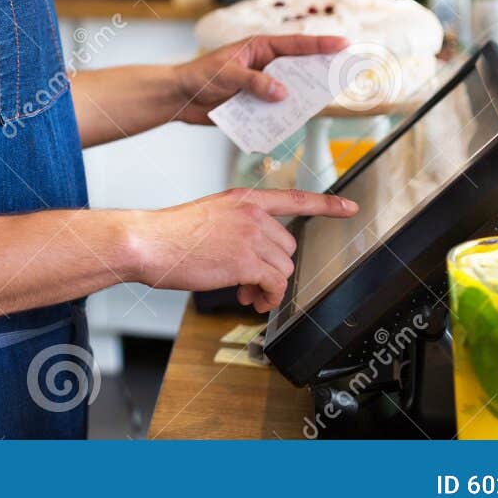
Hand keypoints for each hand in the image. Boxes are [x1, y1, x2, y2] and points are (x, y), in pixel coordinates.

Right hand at [131, 188, 359, 312]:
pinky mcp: (246, 260)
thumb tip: (254, 261)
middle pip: (289, 246)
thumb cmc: (170, 235)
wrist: (148, 242)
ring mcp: (251, 235)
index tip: (349, 207)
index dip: (327, 204)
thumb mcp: (209, 218)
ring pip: (284, 268)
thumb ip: (237, 230)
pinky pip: (275, 284)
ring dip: (269, 286)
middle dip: (274, 267)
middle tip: (249, 282)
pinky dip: (268, 297)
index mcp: (243, 199)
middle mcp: (252, 214)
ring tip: (245, 292)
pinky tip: (250, 299)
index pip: (295, 198)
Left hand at [171, 34, 348, 124]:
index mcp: (259, 48)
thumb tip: (282, 92)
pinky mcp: (256, 106)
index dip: (320, 45)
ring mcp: (262, 86)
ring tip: (321, 103)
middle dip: (320, 72)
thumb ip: (254, 82)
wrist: (180, 98)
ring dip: (302, 99)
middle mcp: (265, 66)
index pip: (296, 44)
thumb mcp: (226, 74)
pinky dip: (283, 118)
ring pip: (290, 92)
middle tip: (343, 76)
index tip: (343, 44)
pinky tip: (292, 124)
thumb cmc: (199, 76)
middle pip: (299, 69)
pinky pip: (275, 112)